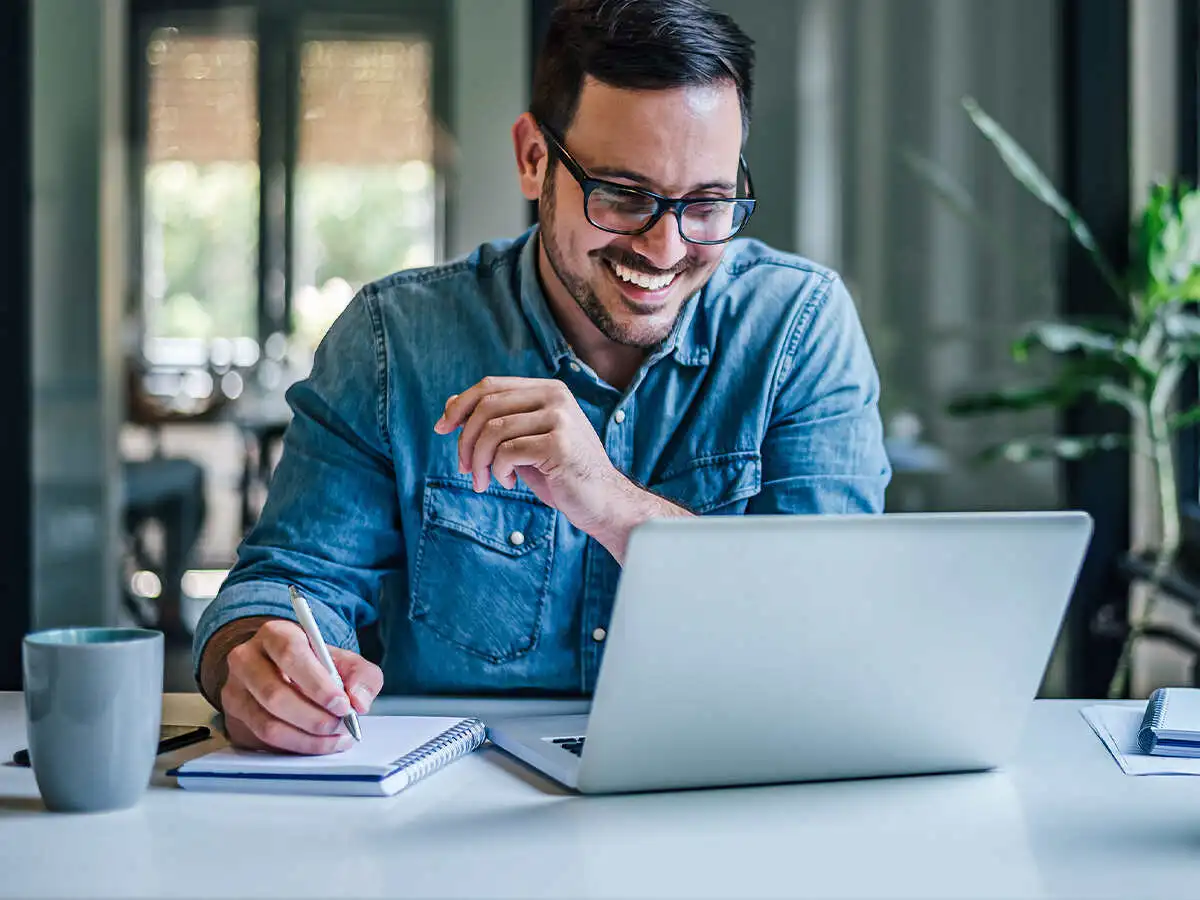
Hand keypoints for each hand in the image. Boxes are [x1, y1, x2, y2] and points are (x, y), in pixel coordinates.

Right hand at [209, 618, 382, 754]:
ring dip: (306, 738)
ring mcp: (235, 690)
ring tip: (334, 737)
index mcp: (275, 634)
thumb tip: (358, 701)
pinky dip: (296, 747)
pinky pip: (263, 741)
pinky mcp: (234, 718)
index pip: (290, 655)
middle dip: (314, 717)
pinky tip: (317, 743)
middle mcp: (247, 659)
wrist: (286, 672)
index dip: (317, 684)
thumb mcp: (346, 662)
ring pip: (266, 723)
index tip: (342, 704)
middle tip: (340, 725)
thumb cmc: (316, 665)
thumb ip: (362, 676)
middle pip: (274, 694)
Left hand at [433, 376, 628, 534]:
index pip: (490, 386)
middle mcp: (555, 397)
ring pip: (493, 430)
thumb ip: (496, 421)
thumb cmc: (559, 472)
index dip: (459, 405)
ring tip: (484, 481)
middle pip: (486, 406)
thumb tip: (451, 405)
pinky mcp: (559, 445)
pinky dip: (499, 471)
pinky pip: (507, 452)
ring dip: (480, 461)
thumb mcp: (523, 441)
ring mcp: (560, 419)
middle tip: (465, 468)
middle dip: (465, 440)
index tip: (441, 428)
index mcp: (548, 390)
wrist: (601, 501)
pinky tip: (509, 482)